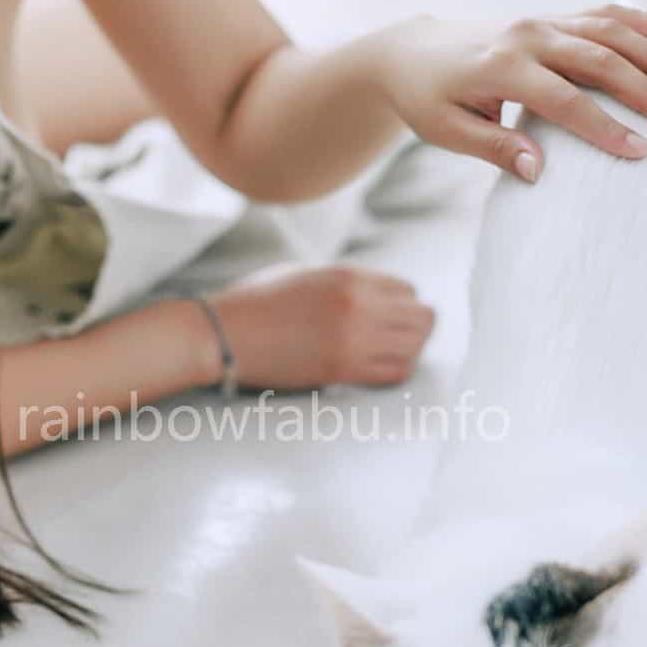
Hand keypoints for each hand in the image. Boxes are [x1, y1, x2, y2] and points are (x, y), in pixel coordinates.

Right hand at [209, 263, 434, 391]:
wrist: (224, 334)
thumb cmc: (257, 302)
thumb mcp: (306, 274)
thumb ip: (345, 282)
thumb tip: (379, 297)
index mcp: (348, 276)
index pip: (408, 290)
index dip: (403, 305)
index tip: (391, 316)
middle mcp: (358, 305)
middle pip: (422, 318)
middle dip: (418, 327)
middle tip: (403, 337)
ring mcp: (352, 339)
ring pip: (415, 346)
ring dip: (411, 350)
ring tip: (394, 353)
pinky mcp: (342, 370)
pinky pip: (395, 372)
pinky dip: (397, 371)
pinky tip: (382, 368)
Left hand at [370, 4, 646, 182]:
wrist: (410, 51)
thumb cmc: (427, 97)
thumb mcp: (445, 131)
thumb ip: (492, 147)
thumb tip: (537, 169)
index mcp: (501, 67)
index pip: (564, 101)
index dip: (604, 126)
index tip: (641, 150)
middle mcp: (527, 36)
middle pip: (598, 61)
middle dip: (646, 91)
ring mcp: (540, 22)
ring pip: (607, 32)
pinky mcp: (549, 18)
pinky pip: (599, 14)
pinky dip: (637, 20)